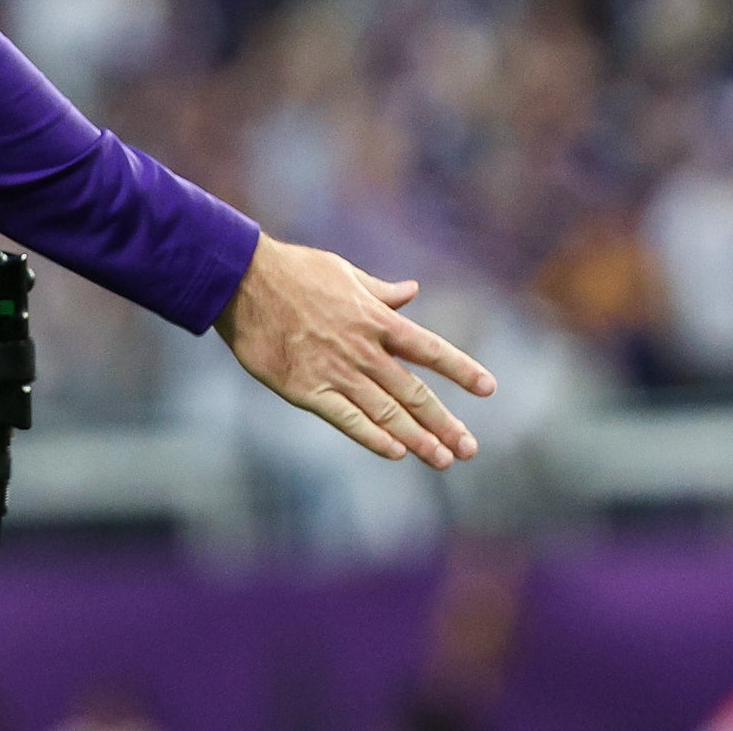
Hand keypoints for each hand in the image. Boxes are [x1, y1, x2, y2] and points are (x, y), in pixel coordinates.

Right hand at [214, 236, 496, 469]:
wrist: (244, 282)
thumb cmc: (295, 272)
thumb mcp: (346, 274)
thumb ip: (381, 291)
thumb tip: (412, 291)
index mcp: (377, 319)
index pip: (431, 350)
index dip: (462, 370)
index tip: (488, 389)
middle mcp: (365, 350)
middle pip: (414, 392)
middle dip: (444, 422)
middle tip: (469, 448)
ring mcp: (337, 372)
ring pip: (387, 412)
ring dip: (419, 439)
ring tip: (444, 460)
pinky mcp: (307, 390)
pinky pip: (348, 420)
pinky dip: (373, 437)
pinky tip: (396, 453)